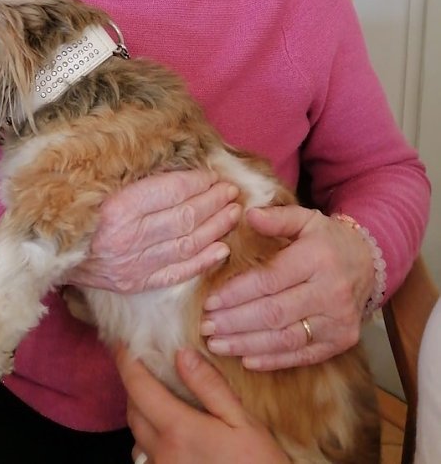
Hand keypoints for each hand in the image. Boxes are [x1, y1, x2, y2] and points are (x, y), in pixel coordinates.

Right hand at [70, 170, 240, 291]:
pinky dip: (202, 262)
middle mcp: (126, 237)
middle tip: (232, 192)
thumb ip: (138, 180)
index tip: (213, 175)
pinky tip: (221, 249)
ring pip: (186, 244)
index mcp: (117, 207)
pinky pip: (176, 273)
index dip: (198, 183)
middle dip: (214, 203)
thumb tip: (179, 172)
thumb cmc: (73, 209)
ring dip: (215, 228)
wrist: (45, 250)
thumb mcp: (98, 184)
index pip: (170, 192)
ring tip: (232, 214)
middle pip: (184, 218)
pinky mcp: (133, 283)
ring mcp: (131, 265)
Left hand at [116, 346, 290, 463]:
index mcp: (179, 430)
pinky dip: (151, 437)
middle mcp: (162, 452)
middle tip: (146, 364)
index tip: (122, 343)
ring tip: (160, 396)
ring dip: (142, 412)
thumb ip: (210, 386)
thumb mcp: (243, 422)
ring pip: (137, 435)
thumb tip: (181, 353)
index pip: (139, 388)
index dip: (126, 361)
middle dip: (135, 384)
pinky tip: (171, 431)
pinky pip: (148, 455)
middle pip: (133, 410)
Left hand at [201, 205, 375, 368]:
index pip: (269, 279)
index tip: (209, 301)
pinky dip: (272, 360)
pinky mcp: (341, 342)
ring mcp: (338, 321)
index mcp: (317, 258)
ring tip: (217, 344)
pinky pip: (302, 356)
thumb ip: (277, 217)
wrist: (369, 263)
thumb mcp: (306, 219)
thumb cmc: (327, 240)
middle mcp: (331, 292)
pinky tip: (246, 359)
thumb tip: (248, 214)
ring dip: (247, 345)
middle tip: (205, 326)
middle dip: (235, 322)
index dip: (236, 293)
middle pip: (274, 313)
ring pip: (286, 339)